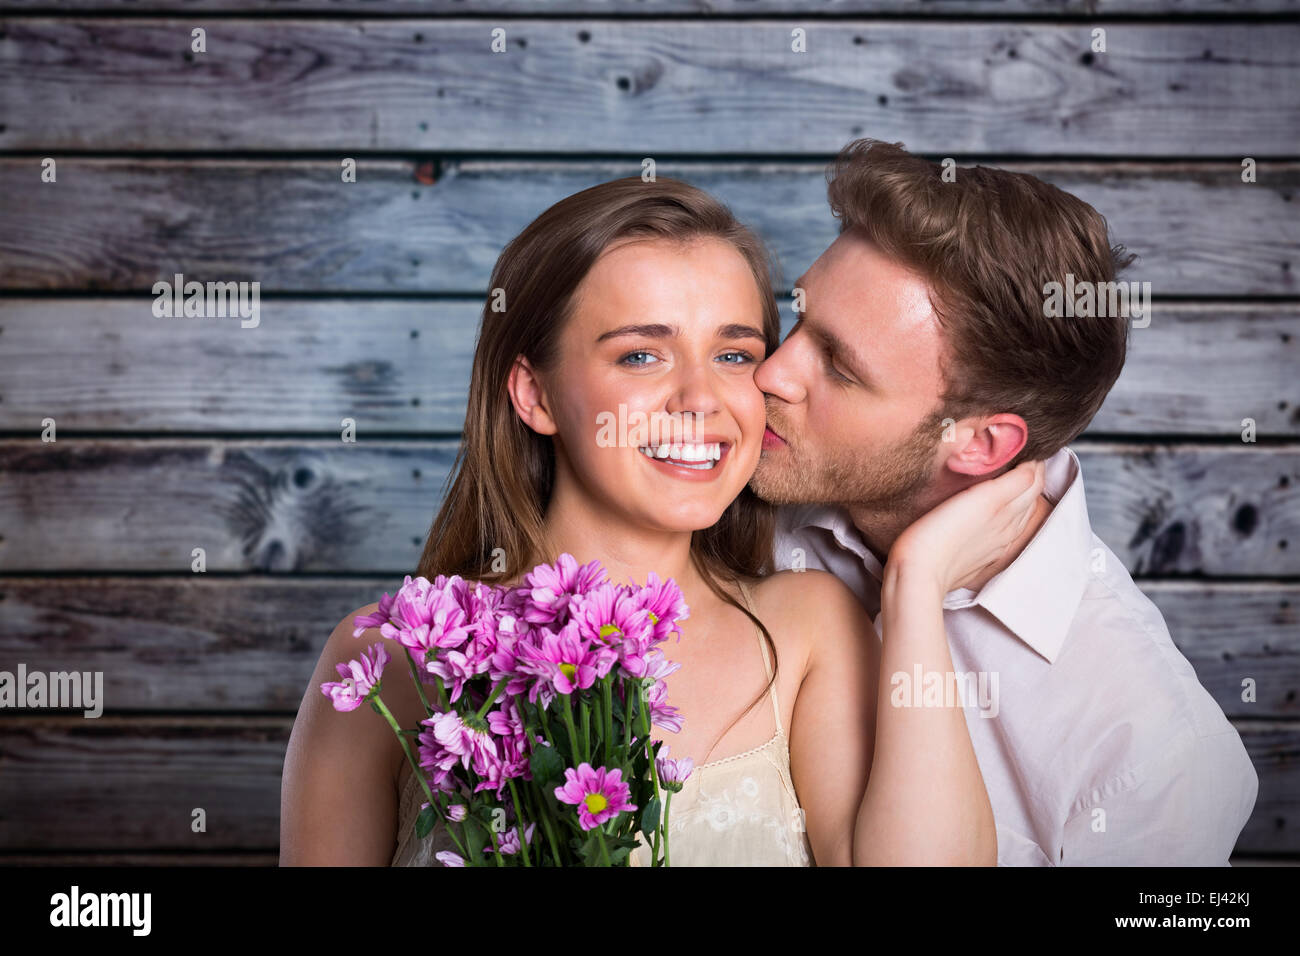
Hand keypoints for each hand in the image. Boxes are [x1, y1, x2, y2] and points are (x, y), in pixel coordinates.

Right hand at [887, 460, 1045, 594]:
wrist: (918, 576)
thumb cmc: (940, 534)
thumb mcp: (982, 498)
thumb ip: (1013, 482)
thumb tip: (1034, 467)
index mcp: (1008, 512)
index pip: (1034, 480)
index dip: (1033, 461)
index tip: (1024, 444)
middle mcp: (1007, 530)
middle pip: (1029, 497)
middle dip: (1030, 475)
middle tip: (1019, 455)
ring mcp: (993, 546)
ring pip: (1017, 515)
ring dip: (1019, 495)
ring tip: (1010, 478)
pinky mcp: (978, 558)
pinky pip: (1002, 531)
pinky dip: (1005, 515)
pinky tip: (992, 513)